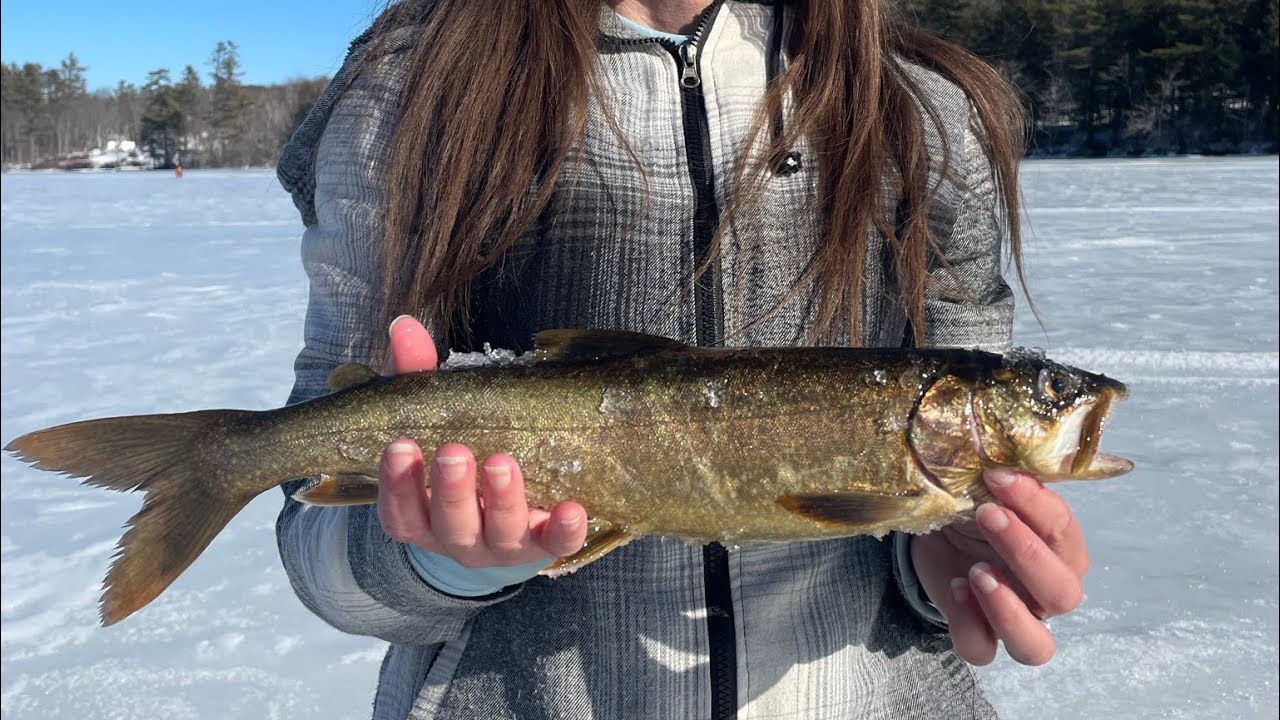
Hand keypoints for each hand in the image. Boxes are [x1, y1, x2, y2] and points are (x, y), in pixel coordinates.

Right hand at [375, 315, 588, 567]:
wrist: (518, 507)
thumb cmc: (466, 448)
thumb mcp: (438, 416)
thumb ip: (418, 377)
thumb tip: (404, 325)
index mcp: (423, 514)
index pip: (400, 510)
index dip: (396, 484)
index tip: (399, 446)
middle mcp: (459, 538)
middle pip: (449, 525)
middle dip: (450, 491)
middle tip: (455, 452)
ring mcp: (504, 546)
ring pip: (499, 536)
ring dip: (501, 502)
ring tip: (503, 463)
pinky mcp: (546, 545)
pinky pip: (557, 546)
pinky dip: (563, 530)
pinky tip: (572, 509)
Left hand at [910, 468, 1088, 665]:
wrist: (935, 530)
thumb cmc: (975, 504)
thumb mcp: (987, 487)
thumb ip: (1003, 478)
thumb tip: (1002, 448)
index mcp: (1062, 550)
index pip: (1064, 532)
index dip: (1035, 505)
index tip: (997, 475)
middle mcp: (1048, 592)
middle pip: (1062, 593)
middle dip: (1025, 553)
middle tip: (987, 515)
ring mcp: (1016, 620)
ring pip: (1036, 647)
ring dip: (1008, 611)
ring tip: (977, 573)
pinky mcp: (979, 636)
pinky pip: (983, 652)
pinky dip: (969, 626)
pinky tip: (955, 588)